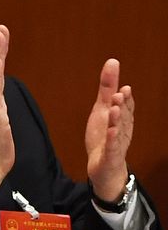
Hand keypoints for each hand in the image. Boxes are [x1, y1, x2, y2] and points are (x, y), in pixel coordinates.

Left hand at [85, 58, 135, 202]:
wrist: (105, 168)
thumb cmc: (105, 135)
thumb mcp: (103, 109)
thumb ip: (108, 88)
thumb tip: (113, 62)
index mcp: (121, 118)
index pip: (125, 106)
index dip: (126, 98)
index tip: (125, 86)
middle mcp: (121, 129)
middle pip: (123, 117)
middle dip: (122, 106)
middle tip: (119, 94)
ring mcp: (116, 143)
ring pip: (117, 131)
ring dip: (117, 120)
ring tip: (115, 109)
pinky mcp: (109, 156)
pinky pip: (111, 148)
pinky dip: (111, 141)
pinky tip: (110, 133)